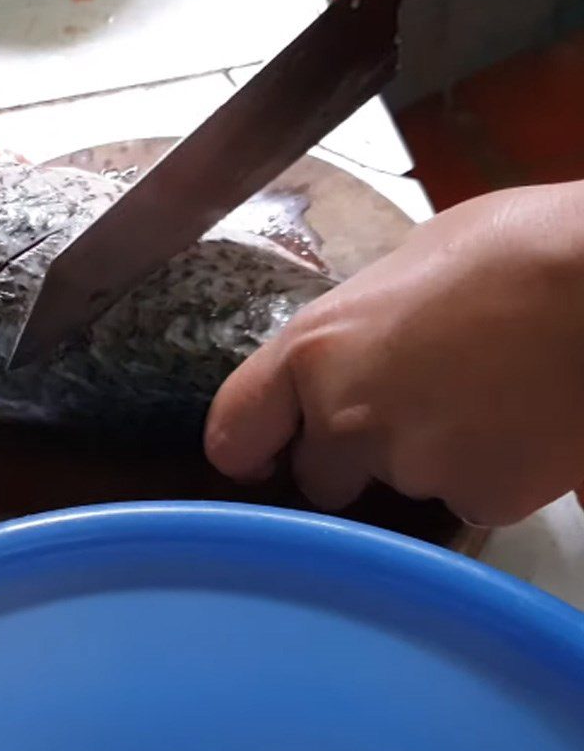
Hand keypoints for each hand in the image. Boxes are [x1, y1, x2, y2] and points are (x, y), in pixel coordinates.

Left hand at [205, 182, 583, 525]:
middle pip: (318, 476)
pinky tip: (516, 428)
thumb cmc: (508, 250)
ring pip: (396, 487)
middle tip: (408, 409)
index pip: (235, 431)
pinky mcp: (481, 499)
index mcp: (314, 352)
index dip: (246, 448)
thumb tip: (350, 356)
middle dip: (349, 457)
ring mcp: (413, 466)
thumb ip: (354, 334)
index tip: (260, 456)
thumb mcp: (401, 273)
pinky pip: (466, 500)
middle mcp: (346, 419)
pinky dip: (484, 476)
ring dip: (421, 462)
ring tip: (478, 403)